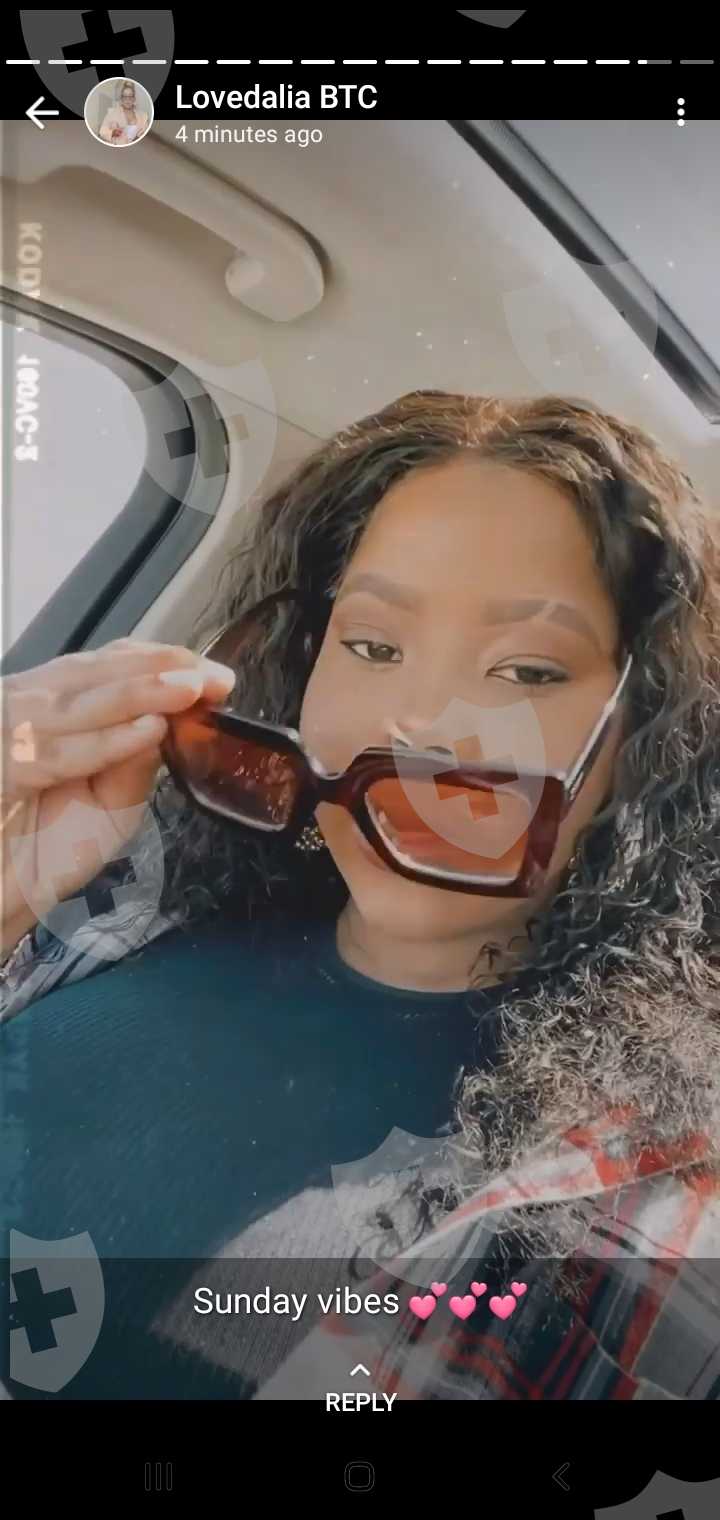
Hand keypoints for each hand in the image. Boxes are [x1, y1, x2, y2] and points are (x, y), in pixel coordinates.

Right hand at [1, 640, 235, 950]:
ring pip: (75, 703)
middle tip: (208, 677)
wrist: (2, 898)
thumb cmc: (46, 854)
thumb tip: (171, 717)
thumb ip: (135, 760)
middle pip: (91, 673)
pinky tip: (147, 732)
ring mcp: (4, 736)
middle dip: (155, 671)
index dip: (160, 665)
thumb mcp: (110, 805)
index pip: (107, 668)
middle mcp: (23, 711)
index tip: (214, 677)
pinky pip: (51, 753)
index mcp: (52, 710)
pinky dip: (102, 742)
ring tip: (188, 691)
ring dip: (137, 694)